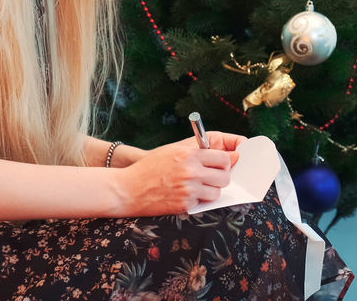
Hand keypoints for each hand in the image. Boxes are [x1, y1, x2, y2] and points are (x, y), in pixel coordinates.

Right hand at [115, 131, 247, 215]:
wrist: (128, 189)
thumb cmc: (150, 167)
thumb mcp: (172, 151)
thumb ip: (198, 150)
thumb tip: (228, 155)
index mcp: (189, 153)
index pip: (225, 157)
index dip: (226, 162)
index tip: (224, 165)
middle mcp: (191, 170)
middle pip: (225, 176)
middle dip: (220, 177)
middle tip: (210, 178)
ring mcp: (188, 189)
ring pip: (217, 192)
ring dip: (210, 191)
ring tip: (195, 188)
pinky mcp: (185, 205)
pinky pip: (203, 204)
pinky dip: (196, 201)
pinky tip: (182, 195)